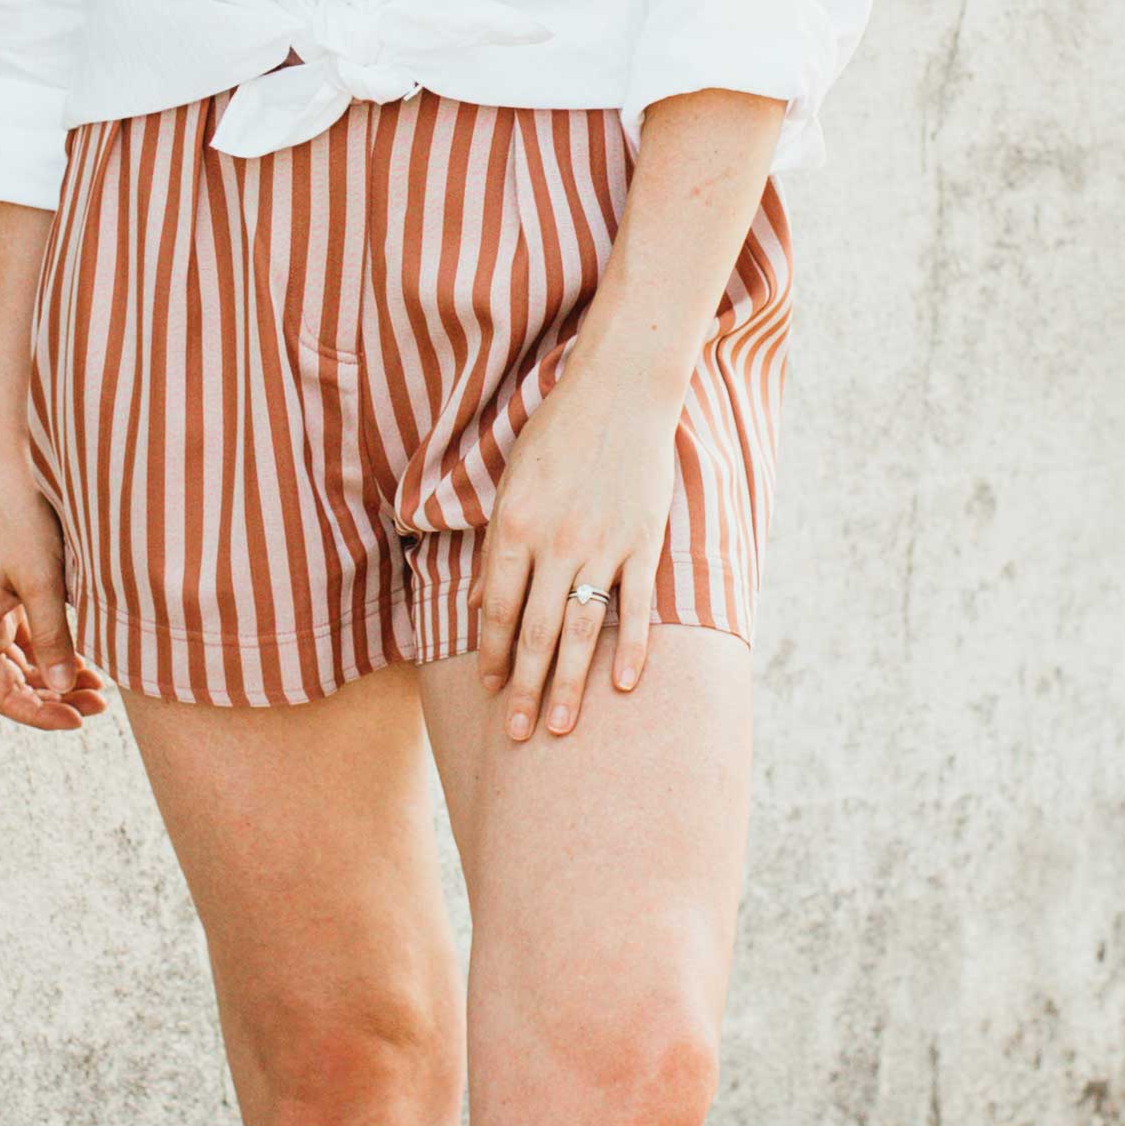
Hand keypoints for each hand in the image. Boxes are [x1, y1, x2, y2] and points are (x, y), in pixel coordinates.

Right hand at [0, 443, 105, 728]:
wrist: (4, 459)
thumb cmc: (17, 515)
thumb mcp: (42, 580)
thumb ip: (53, 638)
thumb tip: (61, 690)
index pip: (2, 695)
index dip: (40, 715)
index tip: (80, 720)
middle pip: (12, 682)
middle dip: (54, 698)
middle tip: (102, 704)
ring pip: (21, 660)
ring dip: (56, 677)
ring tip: (100, 686)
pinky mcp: (2, 589)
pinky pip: (26, 635)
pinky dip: (53, 650)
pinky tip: (85, 654)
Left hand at [471, 328, 683, 742]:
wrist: (620, 390)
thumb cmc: (557, 431)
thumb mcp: (511, 480)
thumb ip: (498, 543)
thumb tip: (482, 597)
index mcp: (513, 526)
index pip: (497, 607)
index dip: (491, 651)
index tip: (490, 687)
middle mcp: (554, 542)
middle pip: (536, 632)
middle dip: (525, 687)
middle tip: (518, 735)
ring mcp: (601, 545)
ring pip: (582, 630)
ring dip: (569, 684)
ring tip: (561, 727)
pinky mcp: (642, 542)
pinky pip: (636, 606)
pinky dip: (631, 647)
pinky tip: (621, 685)